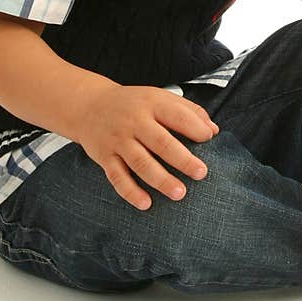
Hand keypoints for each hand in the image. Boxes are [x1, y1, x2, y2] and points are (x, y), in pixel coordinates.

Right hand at [74, 84, 218, 210]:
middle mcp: (134, 122)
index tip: (209, 139)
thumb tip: (213, 130)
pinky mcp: (104, 156)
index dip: (194, 127)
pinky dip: (130, 191)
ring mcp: (118, 140)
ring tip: (179, 193)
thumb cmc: (134, 104)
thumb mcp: (159, 97)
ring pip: (140, 162)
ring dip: (160, 179)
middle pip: (160, 142)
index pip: (176, 115)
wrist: (88, 105)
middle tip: (201, 173)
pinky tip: (146, 203)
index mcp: (151, 104)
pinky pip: (117, 177)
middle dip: (182, 159)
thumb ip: (188, 111)